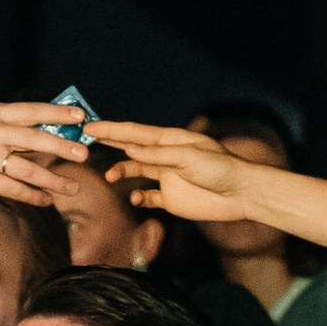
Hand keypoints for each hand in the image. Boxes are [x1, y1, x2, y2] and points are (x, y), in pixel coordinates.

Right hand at [0, 104, 93, 205]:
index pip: (33, 110)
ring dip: (53, 180)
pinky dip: (32, 196)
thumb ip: (10, 126)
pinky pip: (14, 189)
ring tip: (73, 187)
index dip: (58, 113)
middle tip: (84, 153)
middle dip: (62, 147)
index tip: (80, 117)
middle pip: (35, 139)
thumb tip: (46, 136)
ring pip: (28, 169)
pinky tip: (46, 200)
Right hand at [89, 121, 263, 222]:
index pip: (134, 133)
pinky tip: (135, 198)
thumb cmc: (220, 169)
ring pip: (136, 172)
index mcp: (170, 140)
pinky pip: (148, 197)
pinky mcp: (171, 198)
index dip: (111, 129)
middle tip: (85, 139)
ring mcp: (167, 177)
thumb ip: (158, 156)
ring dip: (122, 172)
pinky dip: (138, 197)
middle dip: (109, 143)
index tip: (89, 126)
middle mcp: (165, 157)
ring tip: (111, 176)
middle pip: (131, 148)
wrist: (241, 194)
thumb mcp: (188, 157)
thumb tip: (129, 151)